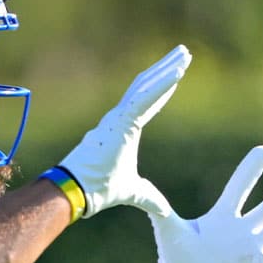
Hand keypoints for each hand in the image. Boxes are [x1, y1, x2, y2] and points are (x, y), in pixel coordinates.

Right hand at [57, 45, 191, 217]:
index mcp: (123, 128)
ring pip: (146, 86)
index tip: (177, 73)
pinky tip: (177, 72)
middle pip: (147, 85)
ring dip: (166, 69)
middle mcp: (120, 117)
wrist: (77, 192)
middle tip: (184, 53)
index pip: (148, 102)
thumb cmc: (99, 189)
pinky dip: (161, 84)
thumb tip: (163, 210)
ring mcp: (118, 117)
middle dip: (166, 68)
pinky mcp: (119, 121)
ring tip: (185, 55)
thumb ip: (149, 197)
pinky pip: (144, 98)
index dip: (163, 87)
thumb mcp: (134, 192)